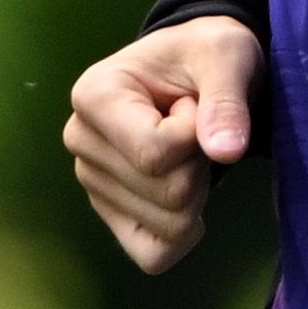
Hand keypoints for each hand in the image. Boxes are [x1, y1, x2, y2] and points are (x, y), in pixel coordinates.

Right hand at [61, 13, 261, 273]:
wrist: (195, 68)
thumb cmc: (207, 54)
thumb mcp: (225, 56)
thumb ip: (226, 100)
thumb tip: (226, 152)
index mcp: (94, 96)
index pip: (154, 153)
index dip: (195, 136)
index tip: (193, 103)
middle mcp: (80, 140)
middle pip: (165, 194)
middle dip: (201, 165)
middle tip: (196, 127)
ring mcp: (91, 180)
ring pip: (166, 226)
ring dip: (197, 192)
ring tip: (187, 148)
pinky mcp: (109, 211)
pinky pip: (153, 254)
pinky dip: (182, 235)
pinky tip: (190, 198)